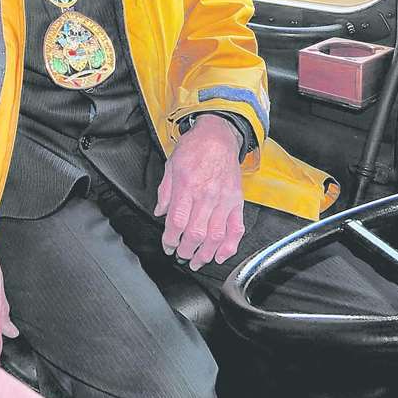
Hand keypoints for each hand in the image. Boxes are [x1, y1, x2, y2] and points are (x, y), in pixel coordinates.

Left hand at [156, 115, 245, 269]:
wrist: (219, 136)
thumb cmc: (194, 148)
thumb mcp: (170, 165)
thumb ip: (165, 192)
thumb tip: (160, 213)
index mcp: (187, 186)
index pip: (177, 222)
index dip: (171, 240)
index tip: (168, 246)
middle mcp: (207, 195)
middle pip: (196, 233)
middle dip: (186, 251)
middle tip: (181, 257)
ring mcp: (224, 200)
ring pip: (216, 236)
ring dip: (206, 254)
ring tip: (197, 262)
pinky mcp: (237, 201)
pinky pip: (236, 229)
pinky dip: (229, 247)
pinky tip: (220, 255)